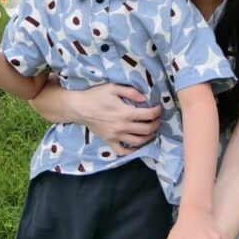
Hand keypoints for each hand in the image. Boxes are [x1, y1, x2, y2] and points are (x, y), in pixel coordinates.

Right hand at [33, 81, 160, 154]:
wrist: (79, 108)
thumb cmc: (96, 96)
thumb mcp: (113, 88)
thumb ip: (131, 92)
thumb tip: (145, 99)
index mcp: (125, 113)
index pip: (148, 115)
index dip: (157, 112)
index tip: (159, 108)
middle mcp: (122, 126)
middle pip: (146, 129)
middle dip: (156, 124)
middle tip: (158, 120)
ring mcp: (116, 136)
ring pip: (138, 141)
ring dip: (149, 137)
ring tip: (152, 132)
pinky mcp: (109, 141)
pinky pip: (123, 151)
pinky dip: (132, 150)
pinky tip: (138, 145)